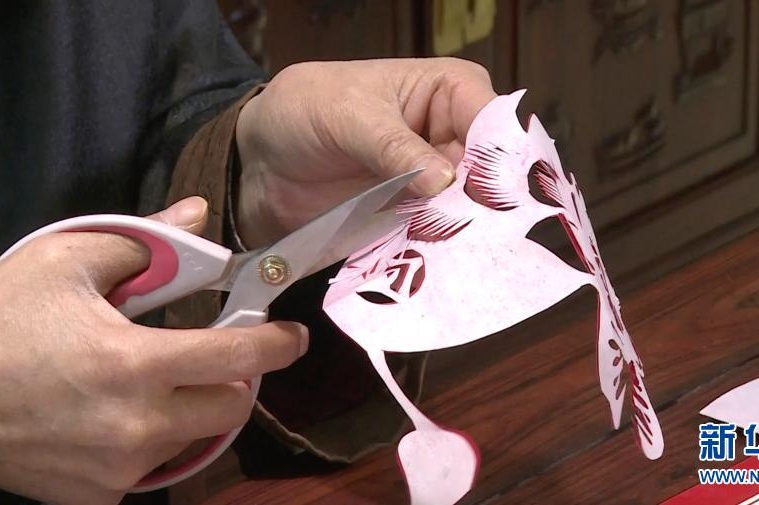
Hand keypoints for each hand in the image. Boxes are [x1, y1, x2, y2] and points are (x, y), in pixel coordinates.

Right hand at [0, 197, 307, 504]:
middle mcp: (139, 425)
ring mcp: (121, 469)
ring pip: (196, 438)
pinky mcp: (99, 497)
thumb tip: (199, 218)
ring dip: (192, 409)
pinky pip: (151, 469)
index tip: (293, 336)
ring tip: (151, 384)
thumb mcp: (60, 262)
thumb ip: (141, 240)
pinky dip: (149, 442)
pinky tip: (113, 419)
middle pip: (232, 406)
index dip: (276, 344)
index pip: (239, 357)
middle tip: (209, 356)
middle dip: (234, 378)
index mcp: (137, 364)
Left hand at [234, 57, 496, 246]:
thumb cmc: (305, 109)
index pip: (493, 125)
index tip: (486, 198)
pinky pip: (434, 237)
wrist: (261, 156)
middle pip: (488, 177)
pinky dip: (431, 253)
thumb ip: (394, 147)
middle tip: (469, 236)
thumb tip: (443, 179)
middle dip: (481, 207)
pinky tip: (429, 268)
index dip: (497, 161)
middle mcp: (452, 137)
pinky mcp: (414, 217)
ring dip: (458, 237)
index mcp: (450, 92)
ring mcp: (435, 182)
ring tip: (451, 258)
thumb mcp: (348, 116)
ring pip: (466, 213)